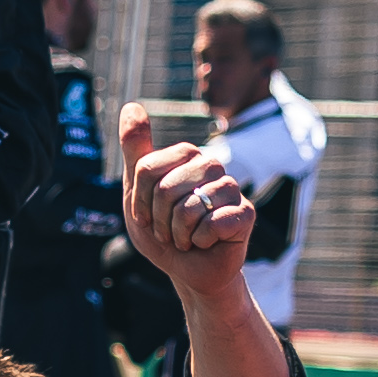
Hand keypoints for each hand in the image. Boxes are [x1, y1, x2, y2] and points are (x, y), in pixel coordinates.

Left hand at [119, 135, 253, 280]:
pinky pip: (212, 224)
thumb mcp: (137, 192)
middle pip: (166, 187)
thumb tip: (131, 105)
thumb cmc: (164, 231)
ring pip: (189, 207)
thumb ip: (135, 151)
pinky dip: (199, 241)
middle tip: (169, 230)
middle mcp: (211, 165)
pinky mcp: (245, 213)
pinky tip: (206, 243)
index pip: (147, 169)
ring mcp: (231, 187)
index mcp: (185, 156)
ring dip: (178, 233)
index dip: (139, 201)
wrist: (189, 271)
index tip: (147, 215)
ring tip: (186, 237)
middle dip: (159, 219)